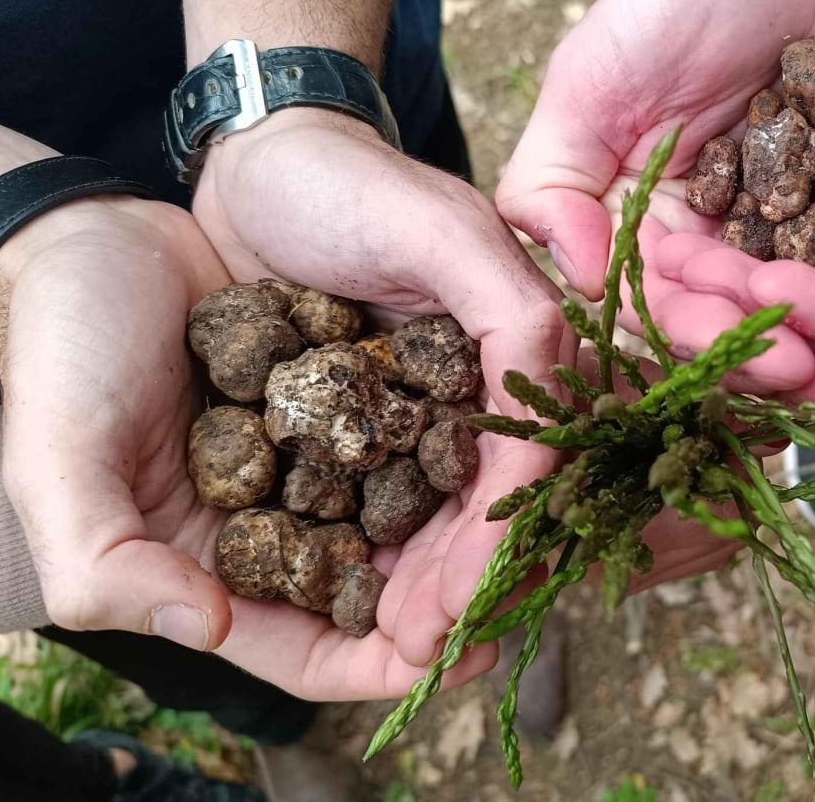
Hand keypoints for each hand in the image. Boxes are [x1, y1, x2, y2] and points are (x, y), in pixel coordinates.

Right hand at [0, 196, 480, 698]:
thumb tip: (209, 629)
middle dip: (456, 595)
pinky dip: (472, 442)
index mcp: (221, 566)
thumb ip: (108, 566)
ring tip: (531, 519)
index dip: (384, 663)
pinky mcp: (366, 386)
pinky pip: (433, 427)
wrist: (97, 238)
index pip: (318, 650)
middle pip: (394, 589)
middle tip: (516, 583)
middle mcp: (291, 519)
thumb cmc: (62, 356)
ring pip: (426, 513)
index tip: (443, 648)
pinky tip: (513, 435)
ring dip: (478, 524)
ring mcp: (332, 452)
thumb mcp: (58, 467)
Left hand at [191, 108, 574, 666]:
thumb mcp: (444, 229)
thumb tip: (559, 415)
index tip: (462, 607)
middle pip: (486, 510)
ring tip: (393, 649)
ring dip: (423, 590)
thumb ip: (516, 310)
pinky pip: (373, 502)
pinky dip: (369, 558)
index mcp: (511, 354)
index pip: (526, 467)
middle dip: (465, 587)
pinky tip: (348, 603)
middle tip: (427, 653)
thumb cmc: (347, 184)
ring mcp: (412, 410)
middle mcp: (473, 391)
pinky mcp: (353, 421)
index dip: (502, 543)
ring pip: (435, 521)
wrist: (255, 160)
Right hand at [495, 0, 814, 402]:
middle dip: (757, 354)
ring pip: (797, 309)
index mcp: (639, 207)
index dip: (682, 332)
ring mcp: (789, 220)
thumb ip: (556, 176)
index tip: (724, 349)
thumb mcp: (594, 72)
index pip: (649, 296)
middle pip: (727, 316)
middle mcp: (711, 226)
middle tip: (803, 379)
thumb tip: (559, 279)